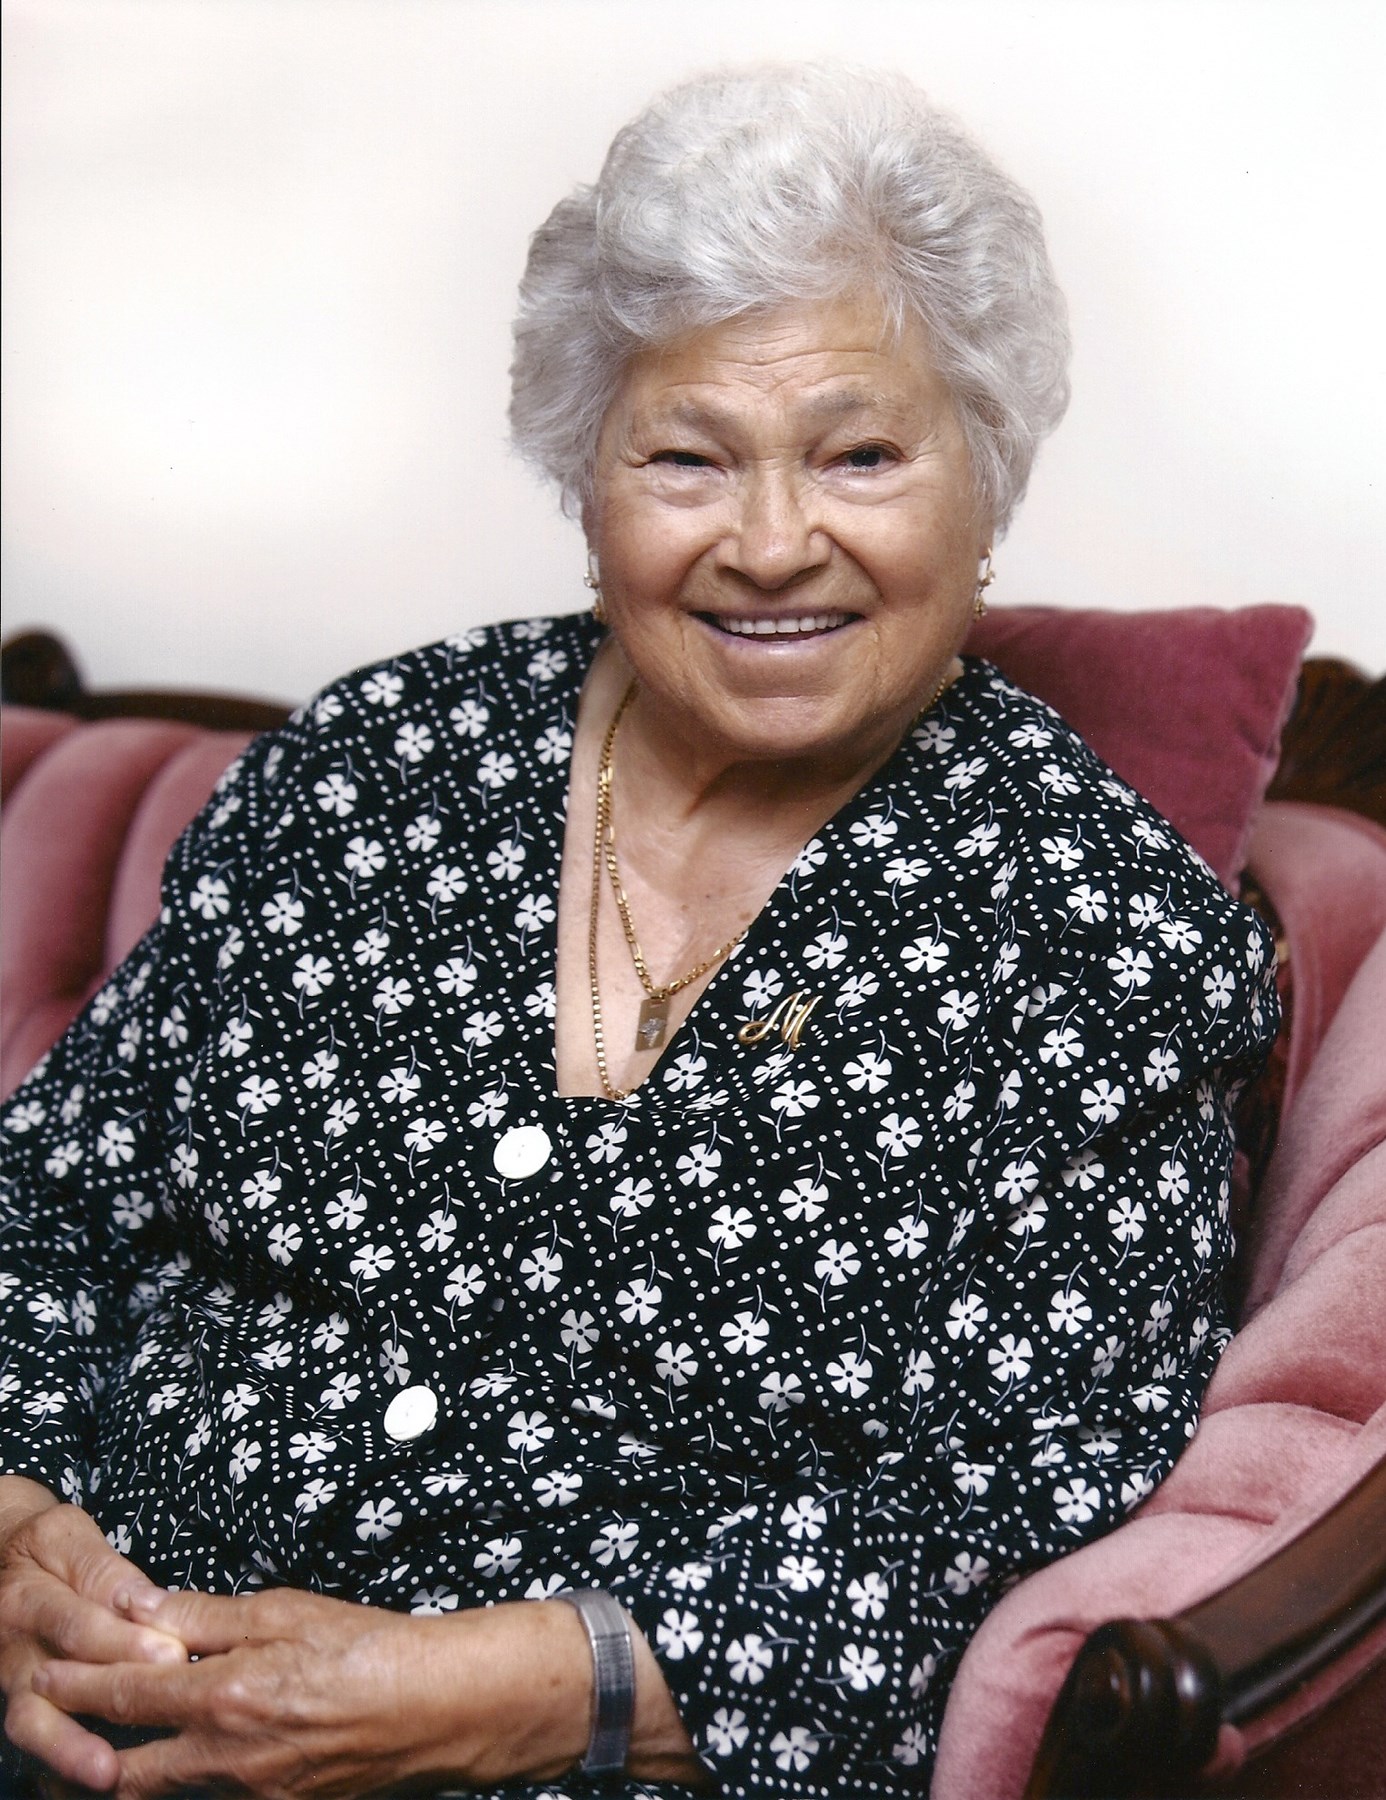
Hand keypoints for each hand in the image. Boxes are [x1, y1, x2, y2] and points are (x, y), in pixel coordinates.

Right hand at [0, 1478, 186, 1792]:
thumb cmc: (42, 1550)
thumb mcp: (67, 1538)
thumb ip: (104, 1571)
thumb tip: (146, 1602)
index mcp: (30, 1597)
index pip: (79, 1623)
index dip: (125, 1640)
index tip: (170, 1653)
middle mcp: (15, 1646)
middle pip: (54, 1682)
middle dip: (106, 1697)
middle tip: (155, 1704)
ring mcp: (12, 1683)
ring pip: (33, 1723)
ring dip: (71, 1750)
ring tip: (108, 1772)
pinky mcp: (18, 1707)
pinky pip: (33, 1742)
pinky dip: (61, 1763)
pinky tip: (102, 1777)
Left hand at [34, 1584, 707, 1797]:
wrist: (439, 1708)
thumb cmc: (369, 1648)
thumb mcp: (285, 1610)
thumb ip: (208, 1615)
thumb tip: (144, 1608)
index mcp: (225, 1696)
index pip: (126, 1694)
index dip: (74, 1687)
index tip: (38, 1676)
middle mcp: (227, 1758)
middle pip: (124, 1773)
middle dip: (81, 1759)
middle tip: (48, 1736)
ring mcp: (252, 1794)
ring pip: (168, 1793)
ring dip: (131, 1773)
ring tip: (104, 1756)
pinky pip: (217, 1798)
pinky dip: (191, 1780)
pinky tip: (191, 1758)